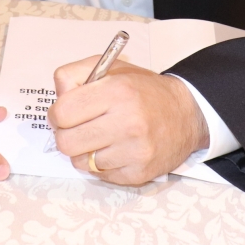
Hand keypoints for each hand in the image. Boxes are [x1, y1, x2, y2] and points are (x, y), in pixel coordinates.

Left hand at [47, 56, 209, 184]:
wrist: (187, 115)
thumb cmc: (144, 91)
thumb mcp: (112, 68)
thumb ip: (76, 74)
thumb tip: (57, 97)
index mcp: (118, 91)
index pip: (63, 112)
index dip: (57, 114)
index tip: (64, 114)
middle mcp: (128, 122)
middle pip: (66, 142)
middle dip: (67, 135)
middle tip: (78, 128)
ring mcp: (134, 151)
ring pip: (81, 162)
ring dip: (85, 151)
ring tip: (102, 138)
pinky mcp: (138, 174)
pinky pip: (100, 176)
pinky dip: (102, 164)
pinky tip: (116, 150)